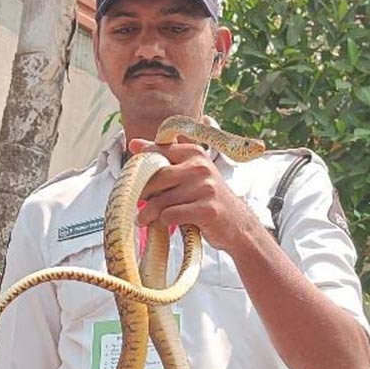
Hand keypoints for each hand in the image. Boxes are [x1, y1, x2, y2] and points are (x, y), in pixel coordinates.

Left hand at [126, 139, 260, 252]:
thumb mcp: (190, 172)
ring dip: (148, 213)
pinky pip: (170, 215)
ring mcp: (206, 188)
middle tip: (136, 203)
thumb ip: (164, 158)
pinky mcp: (207, 210)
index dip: (141, 165)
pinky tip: (163, 225)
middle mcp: (201, 167)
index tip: (131, 175)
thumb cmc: (206, 197)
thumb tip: (134, 144)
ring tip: (143, 218)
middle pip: (156, 178)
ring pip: (161, 200)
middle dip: (141, 193)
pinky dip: (162, 222)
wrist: (238, 223)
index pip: (158, 152)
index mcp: (195, 153)